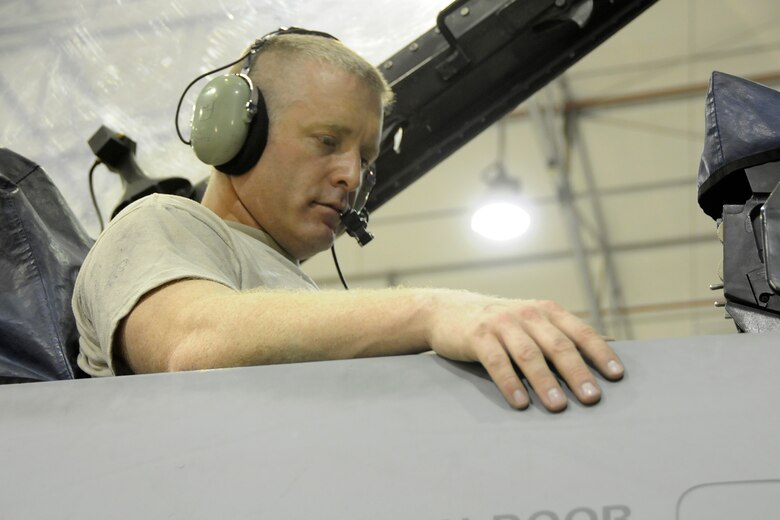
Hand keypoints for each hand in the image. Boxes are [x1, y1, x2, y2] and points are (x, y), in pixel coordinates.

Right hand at [427, 292, 623, 411]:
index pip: (580, 332)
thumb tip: (608, 349)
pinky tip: (520, 402)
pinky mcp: (478, 336)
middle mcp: (527, 314)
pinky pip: (497, 362)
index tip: (616, 376)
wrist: (448, 311)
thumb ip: (562, 334)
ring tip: (558, 406)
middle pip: (557, 345)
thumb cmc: (499, 324)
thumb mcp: (532, 322)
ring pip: (529, 355)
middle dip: (577, 373)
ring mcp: (502, 324)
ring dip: (545, 382)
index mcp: (546, 311)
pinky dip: (510, 383)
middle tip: (592, 398)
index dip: (599, 354)